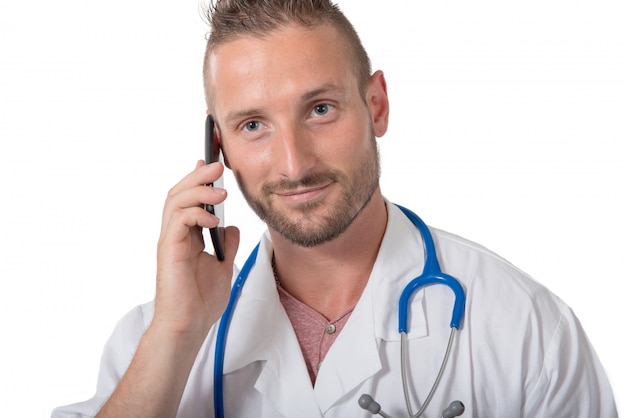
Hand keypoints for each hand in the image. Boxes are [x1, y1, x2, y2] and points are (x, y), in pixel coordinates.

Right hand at [154, 160, 239, 340]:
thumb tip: (233, 226)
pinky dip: (196, 214)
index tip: (213, 163)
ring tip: (221, 190)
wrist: (190, 327)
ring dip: (198, 190)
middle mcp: (175, 235)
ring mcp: (170, 242)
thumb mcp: (223, 266)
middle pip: (179, 193)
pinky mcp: (169, 251)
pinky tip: (214, 220)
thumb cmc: (201, 302)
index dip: (198, 180)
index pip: (189, 200)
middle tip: (217, 164)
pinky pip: (178, 221)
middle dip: (198, 176)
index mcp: (187, 236)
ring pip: (175, 201)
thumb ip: (227, 244)